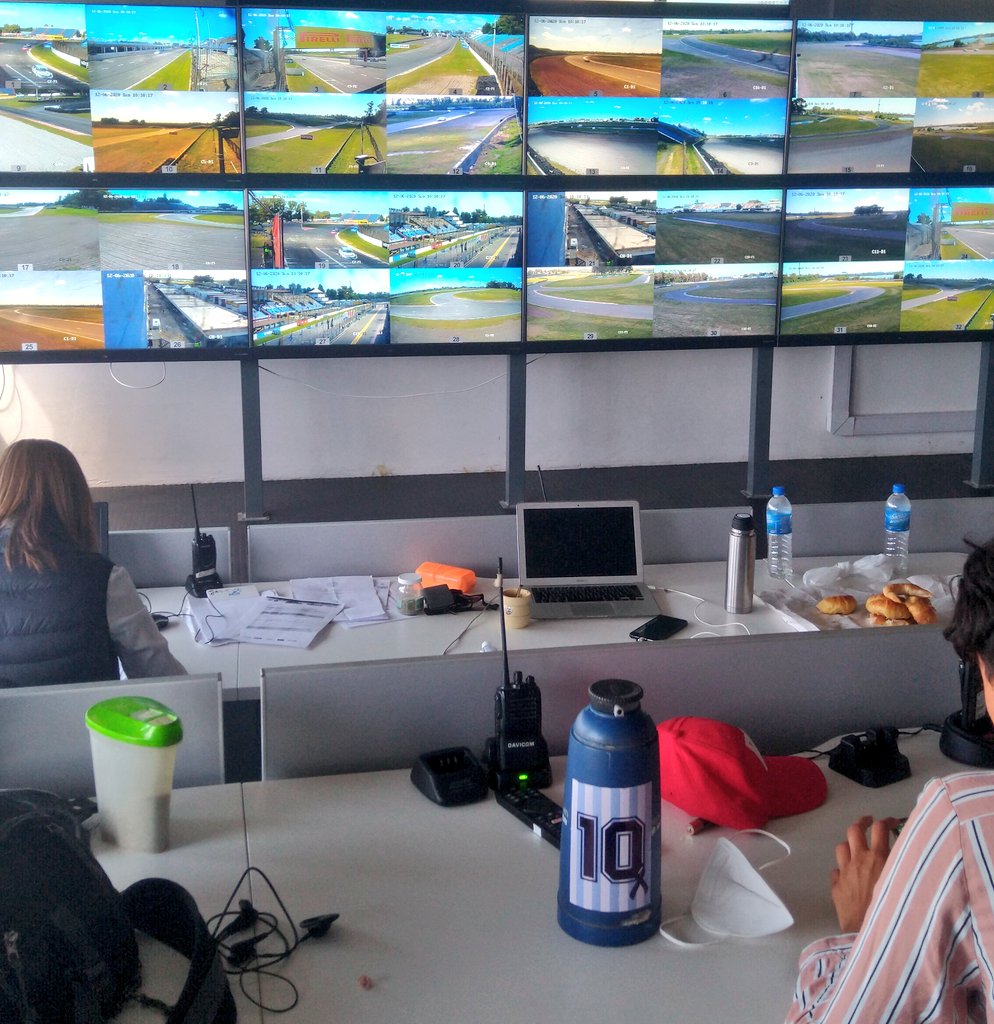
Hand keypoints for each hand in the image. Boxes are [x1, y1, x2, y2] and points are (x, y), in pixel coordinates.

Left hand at [830, 814, 900, 932]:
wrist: (869, 933)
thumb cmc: (893, 910)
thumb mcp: (904, 884)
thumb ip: (904, 867)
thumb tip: (910, 855)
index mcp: (878, 858)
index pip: (880, 828)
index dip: (886, 821)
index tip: (892, 822)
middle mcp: (859, 860)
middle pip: (854, 830)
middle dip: (862, 822)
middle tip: (868, 822)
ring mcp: (845, 872)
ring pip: (842, 847)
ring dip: (850, 845)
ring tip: (857, 847)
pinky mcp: (836, 887)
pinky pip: (836, 871)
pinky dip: (843, 870)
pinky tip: (849, 876)